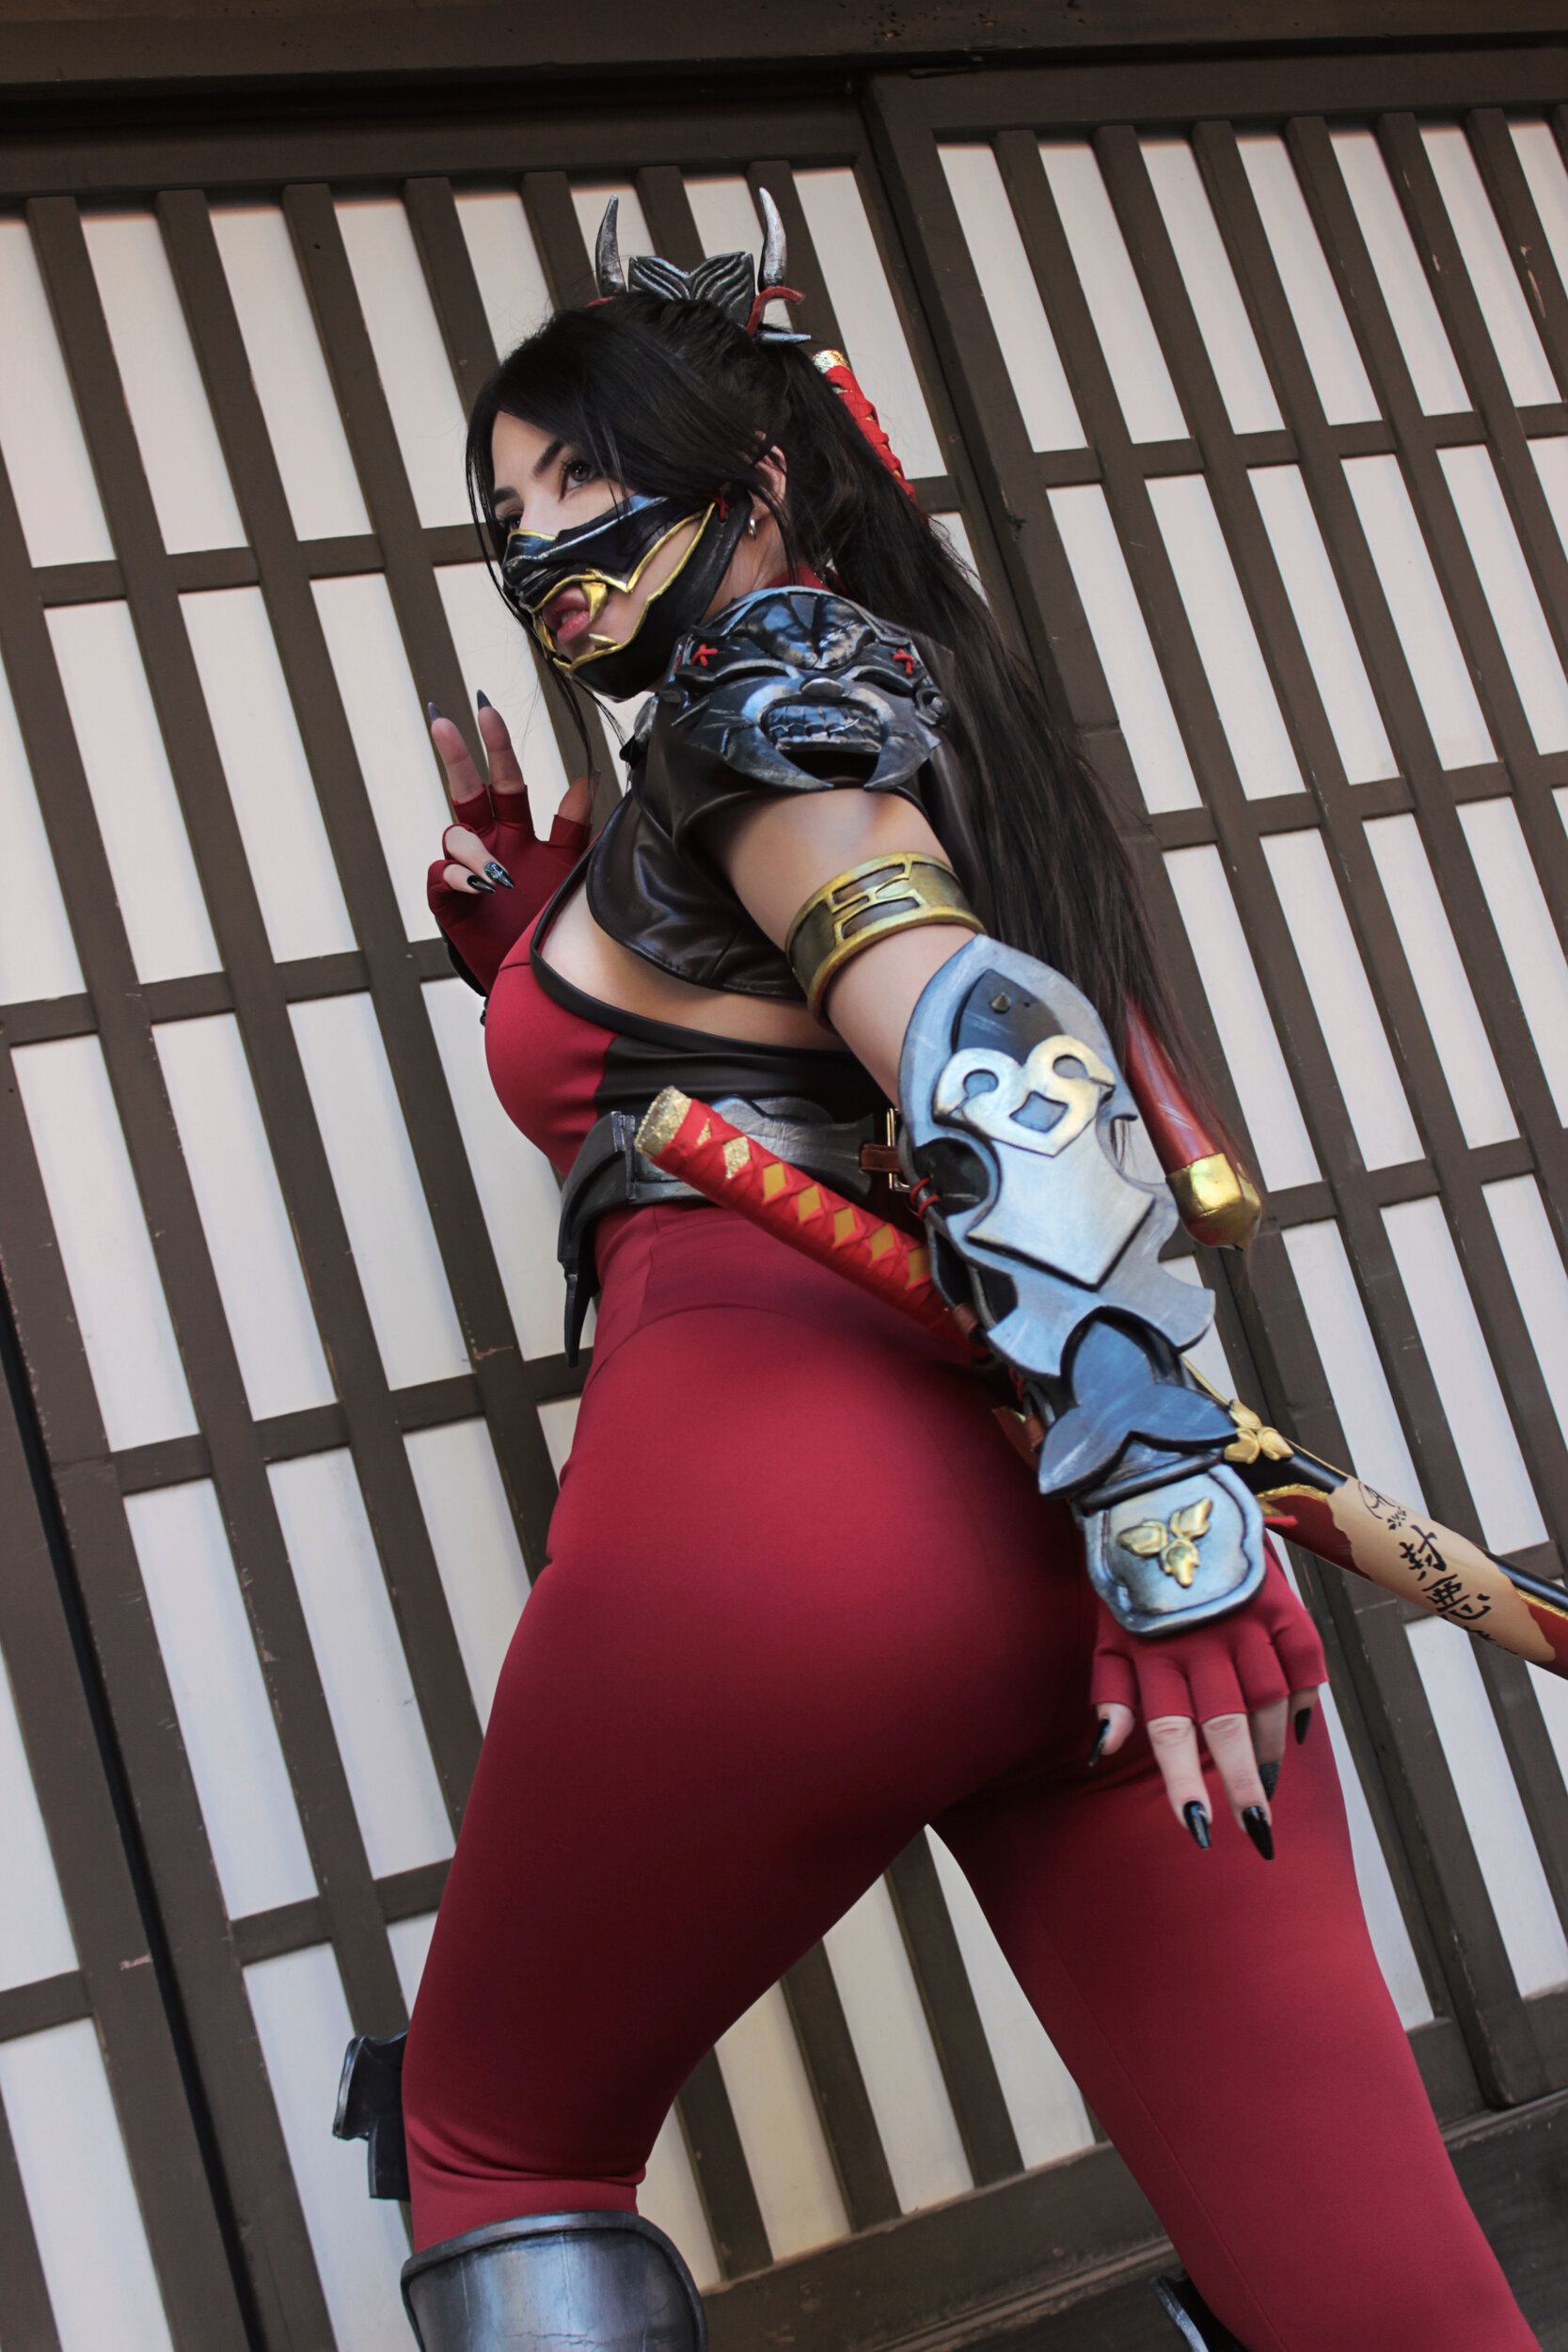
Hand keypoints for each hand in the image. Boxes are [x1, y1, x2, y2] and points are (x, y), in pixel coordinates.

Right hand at [426, 694, 592, 992]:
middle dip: (455, 755)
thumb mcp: (570, 871)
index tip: (488, 711)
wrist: (536, 978)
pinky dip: (459, 876)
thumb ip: (575, 829)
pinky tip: (481, 887)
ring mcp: (466, 870)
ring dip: (474, 849)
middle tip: (446, 723)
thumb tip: (584, 782)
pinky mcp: (448, 900)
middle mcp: (489, 843)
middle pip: (466, 789)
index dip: (496, 747)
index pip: (504, 780)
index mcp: (517, 831)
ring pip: (455, 834)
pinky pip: (442, 875)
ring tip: (499, 878)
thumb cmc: (549, 921)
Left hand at [1088, 1544, 1326, 1856]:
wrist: (1163, 1497)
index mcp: (1153, 1653)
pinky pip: (1305, 1660)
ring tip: (1267, 1783)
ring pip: (1268, 1699)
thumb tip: (1103, 1753)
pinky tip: (1295, 1731)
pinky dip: (1306, 1698)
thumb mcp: (1107, 1635)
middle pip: (1225, 1723)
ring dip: (1271, 1748)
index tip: (1199, 1829)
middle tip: (1256, 1827)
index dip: (1184, 1782)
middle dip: (1242, 1781)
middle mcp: (1200, 1640)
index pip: (1168, 1732)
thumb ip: (1110, 1695)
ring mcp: (1244, 1619)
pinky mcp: (1279, 1601)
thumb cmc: (1132, 1584)